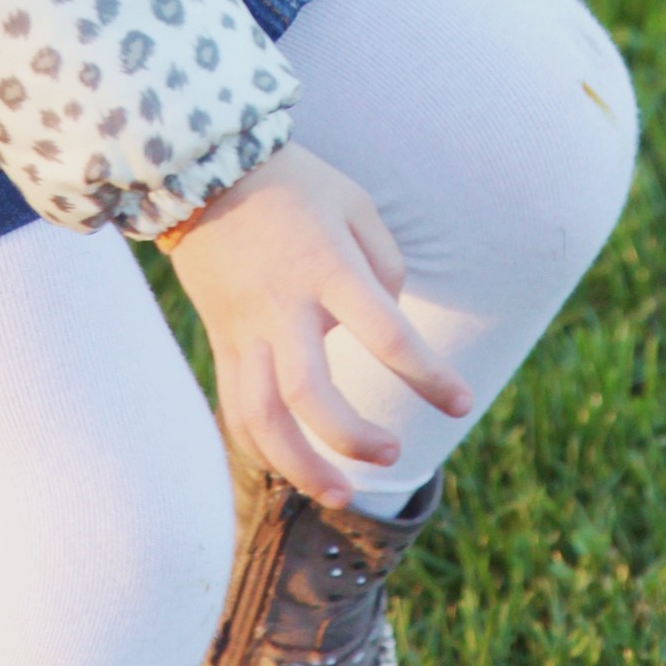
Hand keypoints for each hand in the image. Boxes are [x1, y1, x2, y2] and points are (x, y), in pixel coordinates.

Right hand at [164, 142, 471, 506]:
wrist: (204, 171)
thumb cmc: (295, 184)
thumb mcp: (355, 203)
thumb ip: (385, 263)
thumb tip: (392, 317)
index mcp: (327, 267)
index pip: (387, 334)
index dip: (429, 375)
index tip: (461, 403)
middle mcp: (283, 306)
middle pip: (310, 393)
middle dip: (351, 435)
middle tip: (392, 454)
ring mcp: (245, 328)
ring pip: (262, 417)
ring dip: (300, 465)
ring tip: (341, 494)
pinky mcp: (222, 340)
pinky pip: (236, 407)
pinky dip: (262, 448)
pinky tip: (292, 471)